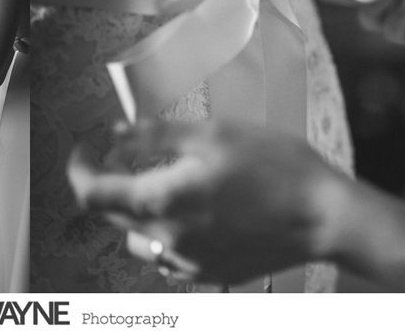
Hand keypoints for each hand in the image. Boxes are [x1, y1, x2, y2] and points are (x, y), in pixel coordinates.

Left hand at [67, 120, 349, 284]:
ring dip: (134, 207)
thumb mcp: (213, 133)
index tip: (82, 148)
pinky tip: (187, 208)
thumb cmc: (275, 168)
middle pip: (112, 214)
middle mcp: (168, 238)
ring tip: (157, 178)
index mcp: (162, 201)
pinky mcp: (211, 271)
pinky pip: (168, 252)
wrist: (326, 217)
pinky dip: (163, 228)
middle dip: (107, 181)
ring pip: (137, 236)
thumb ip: (155, 134)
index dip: (78, 169)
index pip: (92, 194)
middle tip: (120, 151)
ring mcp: (190, 261)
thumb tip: (115, 132)